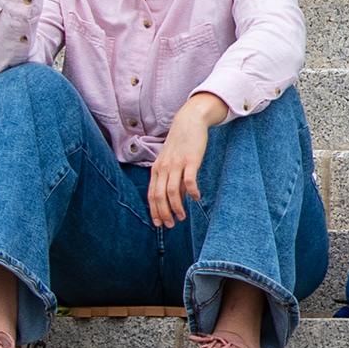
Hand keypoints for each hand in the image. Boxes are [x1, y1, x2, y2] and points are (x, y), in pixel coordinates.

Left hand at [145, 93, 221, 229]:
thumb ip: (172, 180)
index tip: (159, 224)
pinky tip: (196, 198)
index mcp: (157, 169)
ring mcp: (176, 164)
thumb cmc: (181, 144)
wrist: (189, 122)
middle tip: (170, 225)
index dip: (154, 211)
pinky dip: (192, 192)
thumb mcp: (171, 161)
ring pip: (172, 192)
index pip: (152, 195)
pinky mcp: (191, 161)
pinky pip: (189, 181)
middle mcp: (164, 168)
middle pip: (160, 196)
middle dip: (164, 213)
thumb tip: (176, 200)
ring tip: (182, 217)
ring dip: (176, 208)